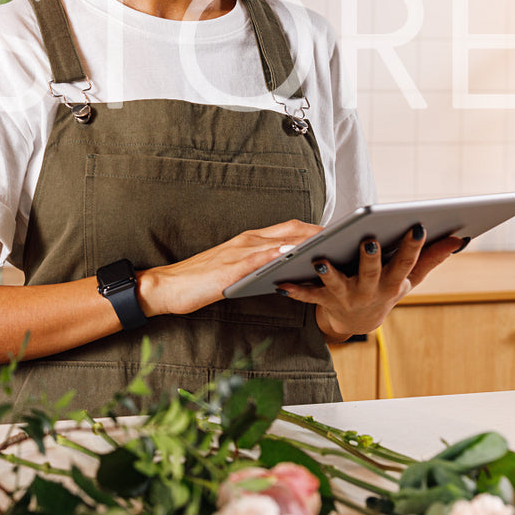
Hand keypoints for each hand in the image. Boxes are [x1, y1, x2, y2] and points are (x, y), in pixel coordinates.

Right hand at [140, 219, 322, 317]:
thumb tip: (285, 269)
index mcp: (248, 240)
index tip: (338, 233)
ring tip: (333, 245)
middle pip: (291, 229)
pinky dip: (279, 255)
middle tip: (347, 237)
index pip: (288, 228)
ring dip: (307, 241)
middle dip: (320, 232)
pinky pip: (260, 258)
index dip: (315, 228)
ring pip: (280, 240)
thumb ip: (258, 266)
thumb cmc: (198, 281)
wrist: (167, 286)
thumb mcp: (234, 271)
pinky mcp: (231, 267)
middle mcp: (247, 240)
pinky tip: (295, 256)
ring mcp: (239, 252)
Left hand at [276, 226, 462, 339]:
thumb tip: (460, 238)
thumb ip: (431, 258)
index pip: (407, 263)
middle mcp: (371, 291)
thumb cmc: (386, 288)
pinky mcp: (324, 301)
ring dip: (328, 274)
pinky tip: (282, 282)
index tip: (418, 226)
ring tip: (319, 259)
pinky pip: (308, 296)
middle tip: (369, 240)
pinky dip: (295, 290)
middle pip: (371, 273)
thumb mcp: (410, 278)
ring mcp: (347, 298)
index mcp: (393, 282)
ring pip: (336, 285)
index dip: (414, 247)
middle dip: (371, 258)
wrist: (358, 322)